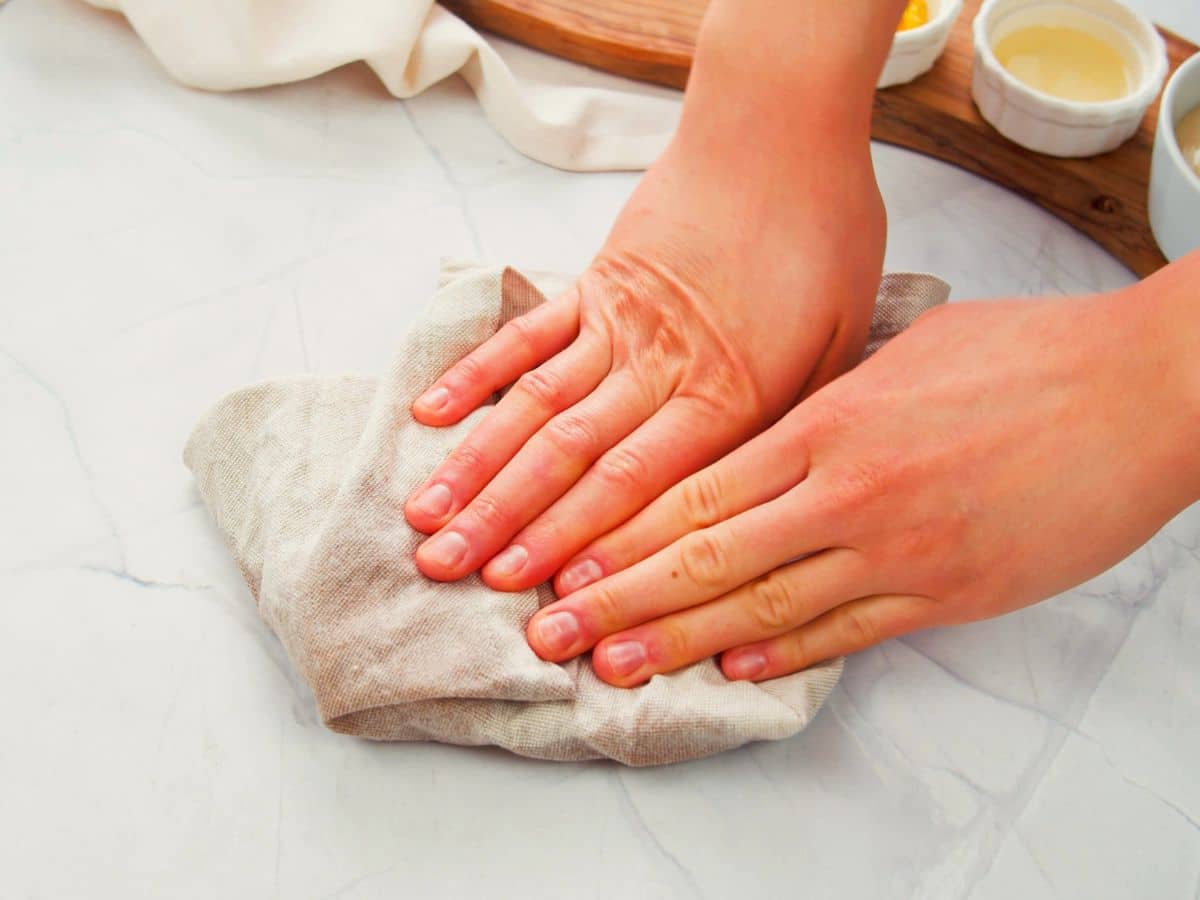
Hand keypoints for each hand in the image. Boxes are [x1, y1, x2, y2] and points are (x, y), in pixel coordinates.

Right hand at [404, 133, 884, 586]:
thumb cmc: (824, 229)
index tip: (538, 595)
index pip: (642, 484)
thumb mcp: (849, 338)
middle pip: (570, 457)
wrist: (778, 124)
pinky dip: (474, 374)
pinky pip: (524, 335)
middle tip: (450, 574)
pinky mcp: (592, 282)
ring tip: (425, 519)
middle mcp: (660, 364)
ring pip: (534, 405)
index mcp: (729, 390)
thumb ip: (799, 419)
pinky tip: (432, 416)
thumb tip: (767, 493)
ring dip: (478, 466)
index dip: (584, 544)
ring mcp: (616, 321)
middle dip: (507, 523)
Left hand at [525, 270, 1199, 685]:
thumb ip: (825, 397)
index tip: (565, 563)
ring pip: (764, 605)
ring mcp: (899, 551)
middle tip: (552, 633)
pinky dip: (784, 653)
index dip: (620, 535)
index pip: (696, 490)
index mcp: (829, 423)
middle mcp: (849, 493)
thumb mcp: (902, 353)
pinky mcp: (951, 594)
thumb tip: (767, 429)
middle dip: (620, 599)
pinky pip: (850, 633)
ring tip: (614, 668)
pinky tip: (733, 668)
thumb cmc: (1026, 355)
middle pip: (707, 555)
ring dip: (679, 642)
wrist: (1140, 393)